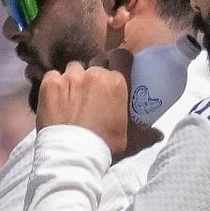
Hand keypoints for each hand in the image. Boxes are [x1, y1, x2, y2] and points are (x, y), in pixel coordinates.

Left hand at [36, 55, 161, 162]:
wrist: (73, 155)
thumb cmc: (105, 146)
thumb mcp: (131, 141)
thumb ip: (146, 135)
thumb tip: (159, 135)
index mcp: (117, 83)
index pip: (121, 56)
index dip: (118, 61)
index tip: (115, 70)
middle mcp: (94, 74)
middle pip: (96, 63)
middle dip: (96, 73)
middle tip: (93, 90)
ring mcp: (71, 77)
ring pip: (74, 68)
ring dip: (75, 78)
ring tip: (73, 96)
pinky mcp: (50, 84)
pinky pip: (53, 76)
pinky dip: (55, 85)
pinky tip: (56, 99)